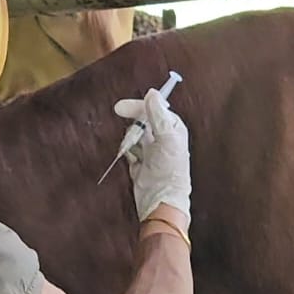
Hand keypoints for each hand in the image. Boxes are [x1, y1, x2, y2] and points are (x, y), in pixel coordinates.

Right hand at [111, 87, 191, 221]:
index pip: (155, 110)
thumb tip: (152, 93)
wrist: (160, 199)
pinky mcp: (140, 162)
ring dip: (130, 139)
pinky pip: (129, 149)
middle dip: (133, 124)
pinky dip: (127, 151)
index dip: (139, 107)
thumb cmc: (170, 169)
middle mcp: (163, 138)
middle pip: (143, 121)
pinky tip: (132, 159)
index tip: (122, 107)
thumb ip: (158, 114)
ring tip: (134, 151)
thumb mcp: (166, 137)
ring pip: (134, 134)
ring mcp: (151, 150)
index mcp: (173, 129)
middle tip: (120, 118)